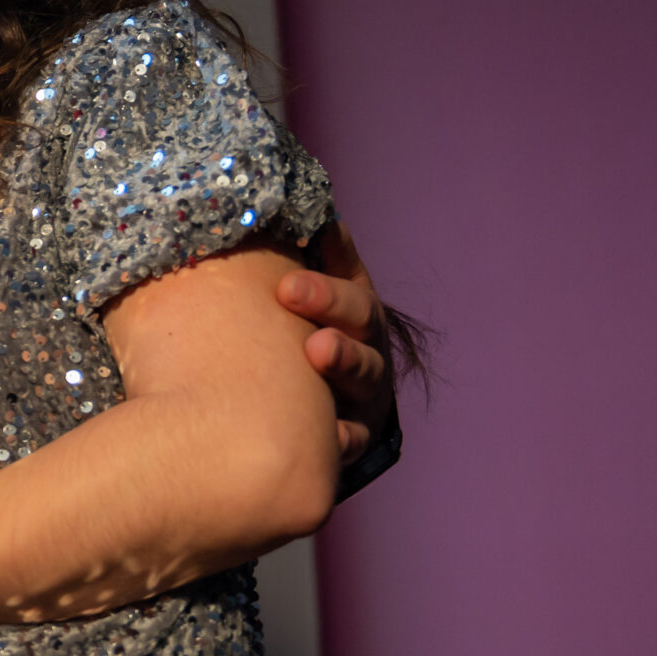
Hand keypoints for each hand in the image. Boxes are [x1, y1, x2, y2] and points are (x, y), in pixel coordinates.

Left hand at [275, 220, 394, 460]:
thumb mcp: (319, 291)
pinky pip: (350, 442)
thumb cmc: (312, 330)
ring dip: (343, 367)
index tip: (287, 284)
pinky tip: (324, 437)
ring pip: (363, 383)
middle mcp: (370, 353)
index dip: (324, 290)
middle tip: (302, 317)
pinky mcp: (354, 437)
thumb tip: (317, 213)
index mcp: (358, 315)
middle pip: (361, 337)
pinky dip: (339, 440)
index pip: (352, 298)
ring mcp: (364, 398)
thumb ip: (319, 255)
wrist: (332, 399)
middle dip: (334, 322)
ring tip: (317, 354)